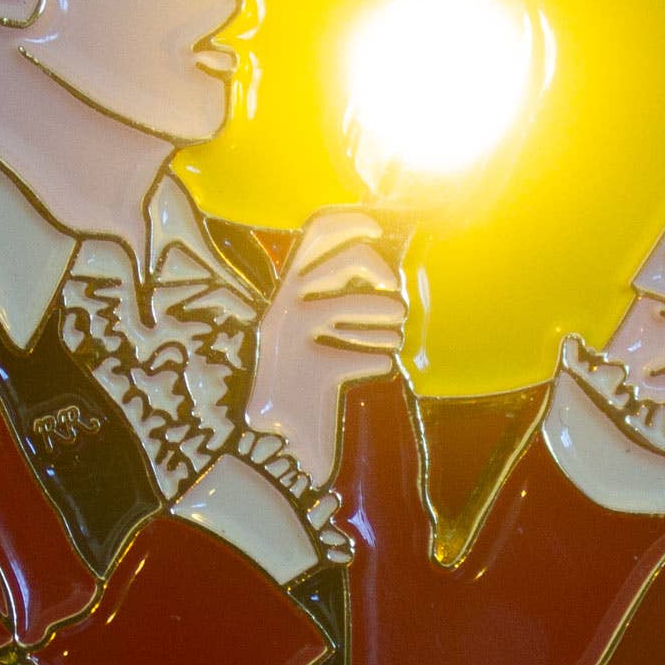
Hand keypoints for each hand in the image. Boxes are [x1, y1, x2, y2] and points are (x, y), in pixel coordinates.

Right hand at [246, 208, 405, 487]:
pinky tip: (373, 370)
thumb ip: (336, 298)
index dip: (352, 221)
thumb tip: (389, 273)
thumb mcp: (312, 331)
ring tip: (390, 341)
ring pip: (371, 307)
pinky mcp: (310, 369)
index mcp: (287, 287)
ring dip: (391, 327)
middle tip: (394, 305)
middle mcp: (286, 302)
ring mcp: (295, 335)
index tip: (378, 228)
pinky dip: (380, 362)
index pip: (317, 230)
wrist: (270, 443)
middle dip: (386, 282)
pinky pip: (371, 355)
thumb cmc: (302, 384)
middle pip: (354, 260)